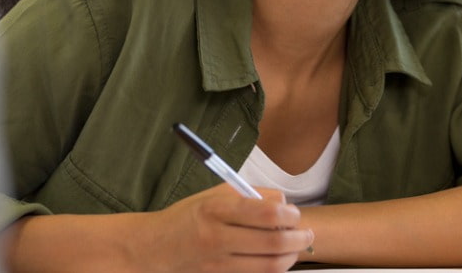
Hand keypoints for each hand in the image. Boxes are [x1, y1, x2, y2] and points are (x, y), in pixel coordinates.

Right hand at [134, 184, 313, 272]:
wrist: (154, 248)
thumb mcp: (214, 195)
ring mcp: (218, 263)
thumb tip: (284, 204)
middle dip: (299, 238)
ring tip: (296, 248)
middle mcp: (217, 238)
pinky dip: (273, 269)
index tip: (295, 214)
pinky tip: (276, 260)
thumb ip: (251, 196)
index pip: (266, 213)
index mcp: (216, 210)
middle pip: (274, 243)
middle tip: (306, 234)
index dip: (290, 215)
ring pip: (269, 266)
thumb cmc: (188, 218)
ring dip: (291, 257)